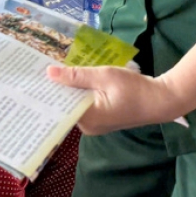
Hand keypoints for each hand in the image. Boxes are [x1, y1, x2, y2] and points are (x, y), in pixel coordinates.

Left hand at [46, 65, 186, 135]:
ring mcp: (96, 125)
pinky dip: (80, 93)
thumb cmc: (134, 88)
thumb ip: (76, 75)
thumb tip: (49, 73)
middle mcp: (88, 127)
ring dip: (69, 89)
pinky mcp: (102, 119)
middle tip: (40, 69)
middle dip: (57, 88)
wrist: (161, 100)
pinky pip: (85, 106)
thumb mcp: (104, 76)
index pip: (59, 106)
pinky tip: (74, 79)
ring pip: (75, 105)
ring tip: (54, 71)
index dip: (48, 91)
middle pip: (66, 106)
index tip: (34, 77)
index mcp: (88, 118)